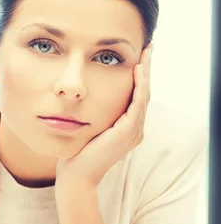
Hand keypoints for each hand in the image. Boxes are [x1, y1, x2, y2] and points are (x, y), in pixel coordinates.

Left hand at [56, 44, 151, 190]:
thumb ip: (94, 115)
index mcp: (127, 129)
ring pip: (144, 94)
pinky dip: (139, 85)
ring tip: (146, 52)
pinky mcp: (127, 132)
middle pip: (145, 92)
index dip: (140, 76)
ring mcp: (133, 132)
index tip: (138, 56)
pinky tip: (136, 70)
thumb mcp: (88, 128)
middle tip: (148, 47)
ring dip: (146, 72)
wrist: (76, 176)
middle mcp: (135, 130)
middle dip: (147, 68)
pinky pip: (137, 103)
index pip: (137, 97)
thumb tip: (83, 97)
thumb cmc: (77, 155)